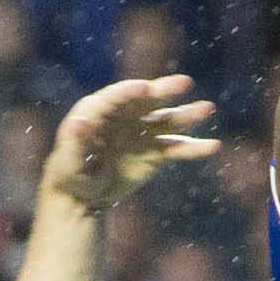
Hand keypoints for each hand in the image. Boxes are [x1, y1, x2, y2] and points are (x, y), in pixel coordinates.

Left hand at [43, 75, 218, 211]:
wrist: (83, 197)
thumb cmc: (69, 176)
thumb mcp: (67, 163)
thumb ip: (74, 142)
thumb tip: (79, 122)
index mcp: (100, 110)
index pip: (117, 95)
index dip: (131, 91)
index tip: (145, 88)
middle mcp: (125, 115)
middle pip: (148, 100)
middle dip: (165, 91)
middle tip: (184, 84)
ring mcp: (142, 133)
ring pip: (167, 121)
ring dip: (187, 116)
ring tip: (207, 109)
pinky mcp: (154, 153)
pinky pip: (176, 149)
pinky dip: (193, 148)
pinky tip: (212, 146)